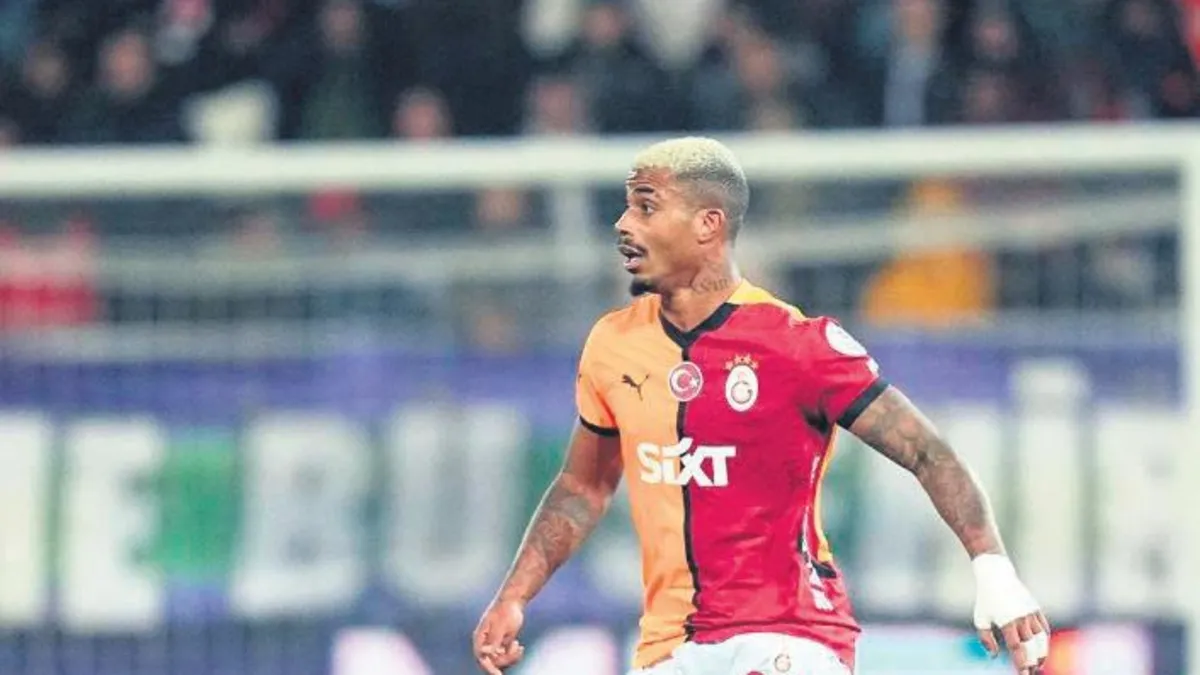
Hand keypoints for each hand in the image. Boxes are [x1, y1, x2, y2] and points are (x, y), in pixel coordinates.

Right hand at [472, 598, 526, 673]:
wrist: (513, 601)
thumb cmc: (506, 611)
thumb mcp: (501, 627)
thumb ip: (493, 641)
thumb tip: (483, 652)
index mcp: (480, 638)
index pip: (481, 658)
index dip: (489, 668)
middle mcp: (485, 643)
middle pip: (492, 661)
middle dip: (506, 659)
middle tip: (517, 649)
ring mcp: (493, 645)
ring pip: (500, 661)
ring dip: (511, 657)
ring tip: (519, 646)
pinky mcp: (500, 644)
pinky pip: (506, 656)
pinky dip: (513, 654)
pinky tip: (519, 646)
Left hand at [971, 554, 1050, 673]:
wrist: (997, 575)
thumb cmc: (986, 600)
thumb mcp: (980, 619)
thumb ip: (986, 639)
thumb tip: (994, 656)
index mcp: (1007, 622)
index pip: (1017, 648)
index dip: (1021, 664)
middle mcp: (1021, 618)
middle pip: (1031, 646)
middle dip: (1032, 663)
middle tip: (1031, 673)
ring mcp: (1031, 613)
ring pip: (1041, 639)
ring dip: (1042, 654)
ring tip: (1037, 665)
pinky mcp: (1036, 608)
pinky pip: (1044, 628)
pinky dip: (1045, 641)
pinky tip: (1042, 650)